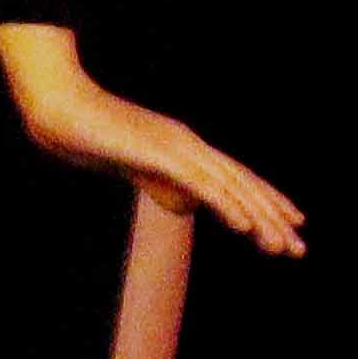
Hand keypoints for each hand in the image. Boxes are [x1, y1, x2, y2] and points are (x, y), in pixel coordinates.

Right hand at [0, 26, 301, 257]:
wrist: (59, 111)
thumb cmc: (88, 136)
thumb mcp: (134, 164)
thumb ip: (162, 183)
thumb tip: (190, 206)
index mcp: (185, 146)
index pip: (236, 176)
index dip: (267, 199)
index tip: (291, 223)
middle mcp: (191, 144)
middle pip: (243, 183)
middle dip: (274, 217)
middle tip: (298, 248)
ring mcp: (177, 148)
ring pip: (230, 187)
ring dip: (259, 219)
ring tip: (280, 246)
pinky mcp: (161, 154)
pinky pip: (203, 184)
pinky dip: (228, 205)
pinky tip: (245, 227)